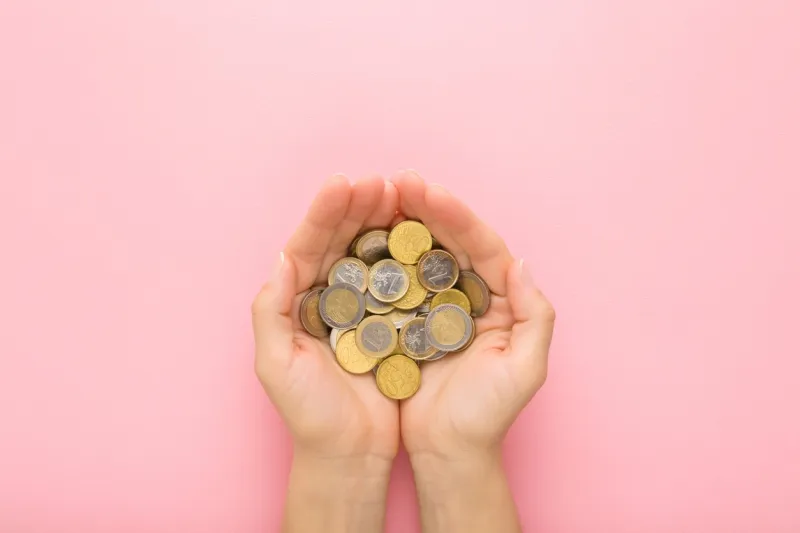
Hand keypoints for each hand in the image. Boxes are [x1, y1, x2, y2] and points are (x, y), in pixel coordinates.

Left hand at [251, 175, 399, 531]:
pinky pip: (399, 281)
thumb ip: (271, 311)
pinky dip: (408, 256)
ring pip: (371, 255)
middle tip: (381, 182)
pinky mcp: (390, 323)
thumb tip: (282, 257)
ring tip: (401, 195)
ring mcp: (361, 309)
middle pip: (341, 242)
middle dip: (358, 208)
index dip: (324, 214)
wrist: (350, 453)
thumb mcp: (276, 364)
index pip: (308, 246)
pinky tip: (421, 233)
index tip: (344, 183)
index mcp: (297, 302)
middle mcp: (328, 298)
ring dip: (384, 223)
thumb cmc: (310, 413)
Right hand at [393, 171, 554, 531]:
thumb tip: (520, 261)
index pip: (481, 246)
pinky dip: (381, 259)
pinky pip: (395, 282)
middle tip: (397, 180)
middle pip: (448, 241)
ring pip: (419, 255)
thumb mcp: (526, 370)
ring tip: (377, 196)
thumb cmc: (488, 416)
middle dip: (425, 208)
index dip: (456, 216)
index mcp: (499, 300)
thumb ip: (535, 315)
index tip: (427, 190)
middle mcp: (468, 296)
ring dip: (401, 225)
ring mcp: (435, 307)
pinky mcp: (407, 322)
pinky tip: (362, 237)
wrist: (448, 453)